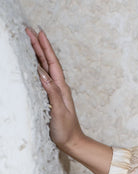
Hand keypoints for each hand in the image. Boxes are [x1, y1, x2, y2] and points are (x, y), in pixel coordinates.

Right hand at [25, 27, 111, 173]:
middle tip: (28, 30)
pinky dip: (36, 66)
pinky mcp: (51, 97)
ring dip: (37, 53)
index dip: (45, 47)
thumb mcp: (59, 112)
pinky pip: (43, 77)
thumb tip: (43, 75)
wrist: (73, 143)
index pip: (51, 63)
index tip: (39, 32)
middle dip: (38, 45)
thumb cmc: (66, 130)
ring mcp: (55, 91)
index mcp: (61, 88)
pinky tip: (32, 63)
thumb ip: (52, 93)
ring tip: (29, 41)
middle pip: (47, 61)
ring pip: (44, 67)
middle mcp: (58, 87)